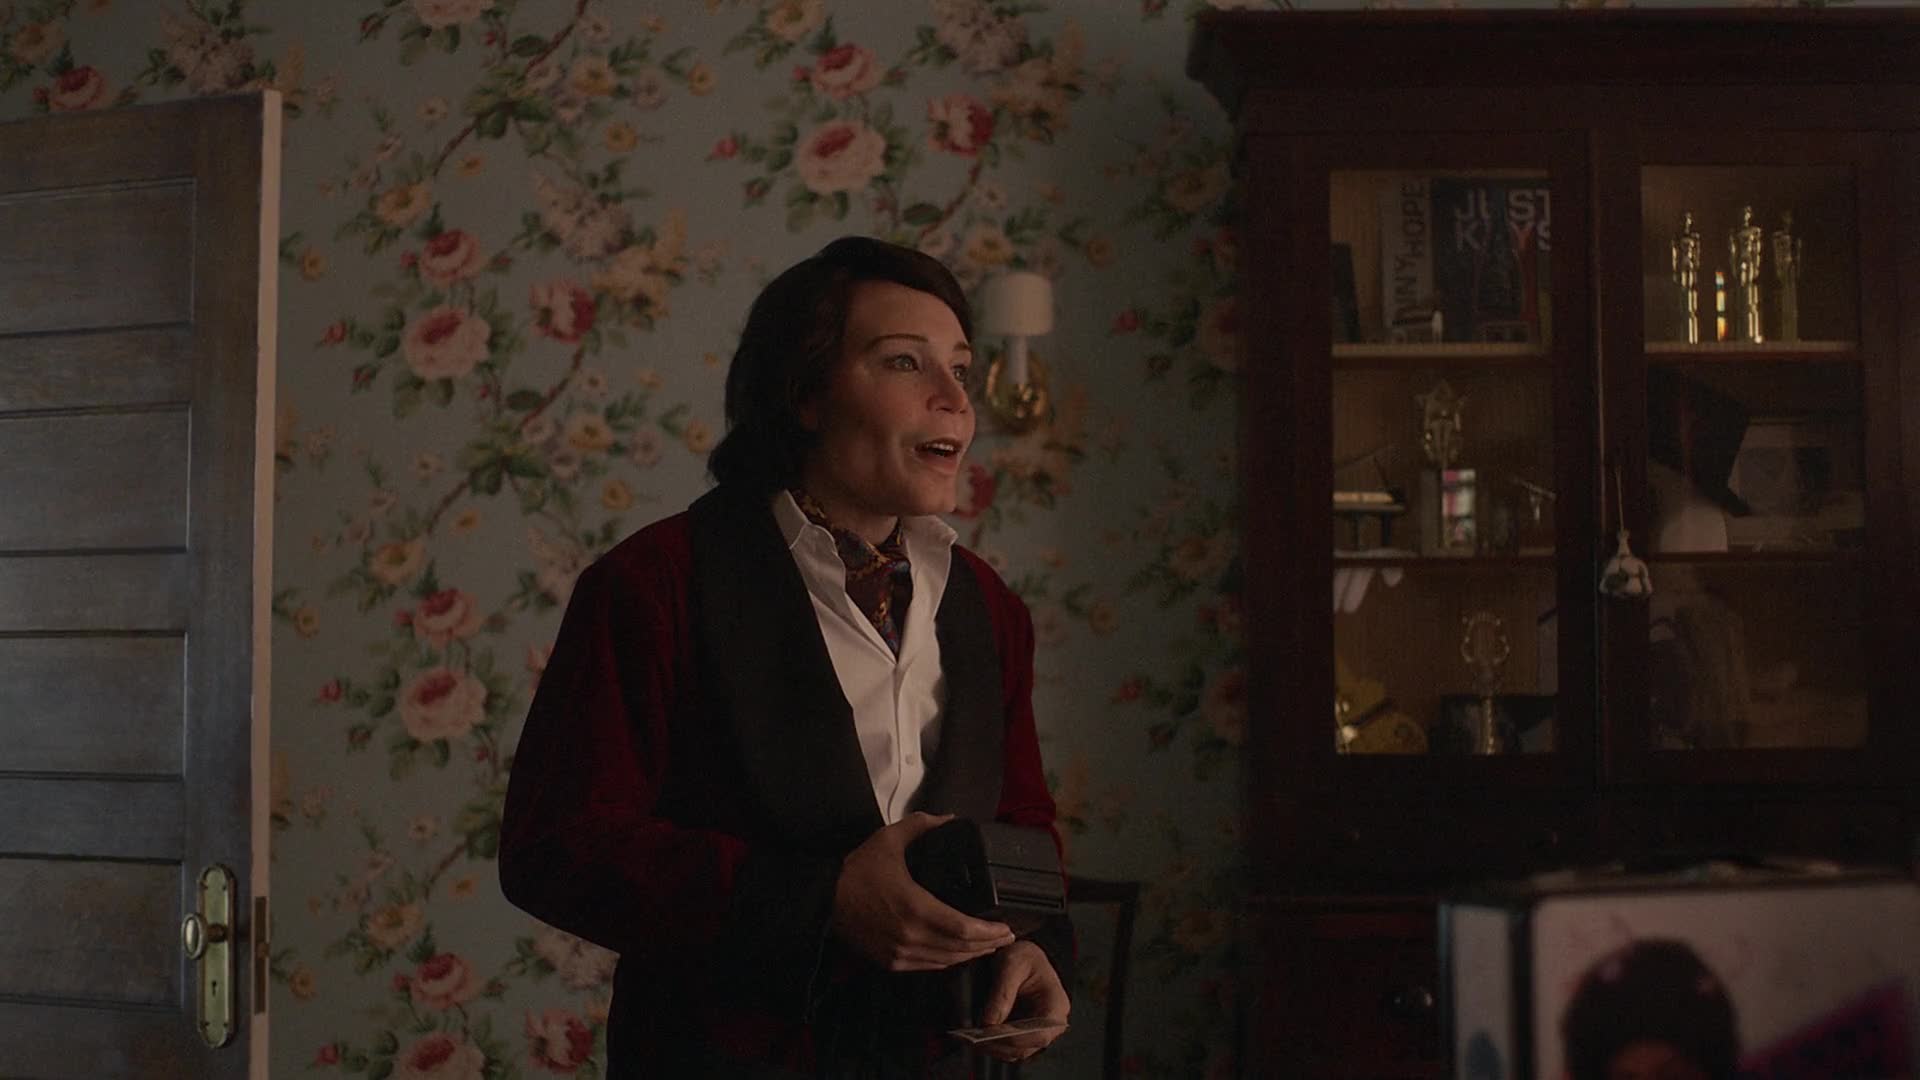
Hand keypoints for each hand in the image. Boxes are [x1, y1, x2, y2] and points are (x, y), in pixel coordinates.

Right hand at [831, 812, 1014, 971]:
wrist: (823, 900)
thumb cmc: (856, 872)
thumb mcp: (889, 840)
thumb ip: (921, 826)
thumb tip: (948, 819)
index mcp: (916, 908)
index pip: (963, 929)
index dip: (989, 932)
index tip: (1006, 927)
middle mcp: (911, 937)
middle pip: (960, 949)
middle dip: (987, 944)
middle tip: (1005, 936)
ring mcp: (900, 953)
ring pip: (946, 961)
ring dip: (970, 955)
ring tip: (988, 945)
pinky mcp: (891, 962)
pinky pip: (928, 966)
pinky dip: (948, 961)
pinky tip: (958, 953)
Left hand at [975, 940, 1070, 1062]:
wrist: (1026, 957)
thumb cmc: (1024, 956)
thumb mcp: (1012, 964)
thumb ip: (1002, 992)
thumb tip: (988, 1023)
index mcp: (1056, 1006)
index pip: (1039, 1034)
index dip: (1015, 1039)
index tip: (990, 1033)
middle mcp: (1049, 1025)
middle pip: (1024, 1048)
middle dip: (997, 1045)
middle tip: (971, 1039)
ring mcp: (1034, 1031)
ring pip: (1013, 1052)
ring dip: (991, 1048)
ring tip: (967, 1039)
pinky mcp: (1020, 1033)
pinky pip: (1006, 1046)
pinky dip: (989, 1044)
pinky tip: (971, 1036)